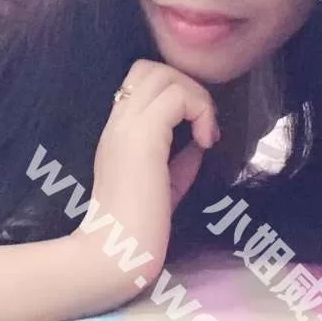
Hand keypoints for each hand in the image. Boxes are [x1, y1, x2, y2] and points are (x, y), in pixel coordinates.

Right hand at [79, 59, 220, 282]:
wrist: (116, 254)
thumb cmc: (138, 231)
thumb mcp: (166, 187)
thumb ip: (180, 161)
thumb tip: (201, 142)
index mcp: (118, 133)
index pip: (140, 80)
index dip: (175, 92)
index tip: (197, 132)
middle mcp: (117, 123)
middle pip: (150, 67)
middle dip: (187, 87)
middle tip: (202, 127)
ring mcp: (126, 126)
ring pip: (164, 74)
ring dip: (196, 97)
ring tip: (205, 135)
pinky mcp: (142, 138)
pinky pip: (178, 96)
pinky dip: (200, 111)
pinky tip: (205, 142)